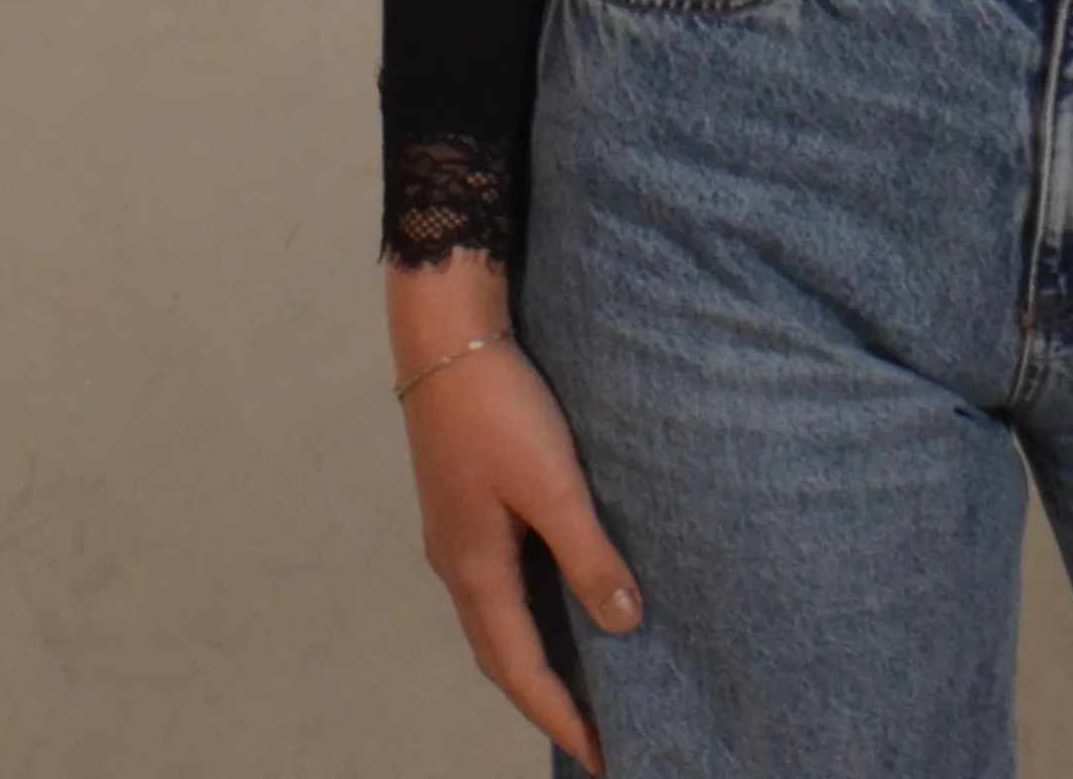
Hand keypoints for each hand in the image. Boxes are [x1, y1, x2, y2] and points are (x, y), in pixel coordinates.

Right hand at [399, 324, 643, 773]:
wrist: (447, 336)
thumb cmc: (498, 407)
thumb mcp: (553, 484)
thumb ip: (588, 555)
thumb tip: (625, 625)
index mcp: (474, 570)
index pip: (519, 669)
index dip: (559, 716)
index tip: (599, 755)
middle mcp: (459, 565)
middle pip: (501, 655)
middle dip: (544, 701)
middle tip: (593, 735)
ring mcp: (459, 536)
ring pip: (498, 621)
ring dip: (535, 659)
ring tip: (583, 685)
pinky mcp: (469, 507)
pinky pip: (500, 585)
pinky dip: (530, 615)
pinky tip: (561, 603)